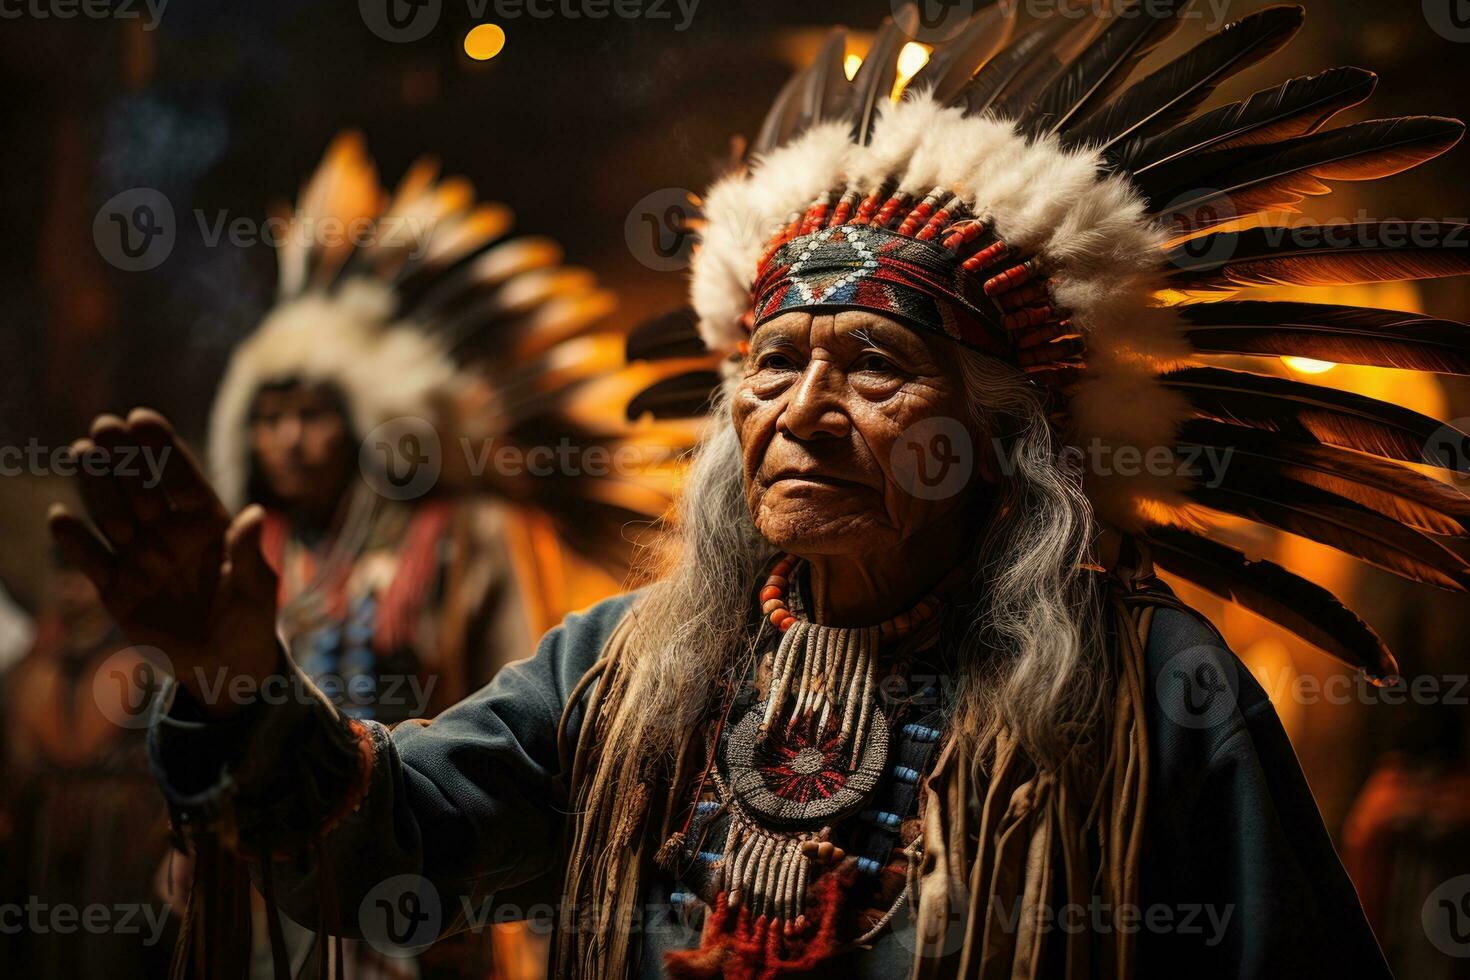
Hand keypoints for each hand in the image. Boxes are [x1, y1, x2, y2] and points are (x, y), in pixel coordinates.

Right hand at [48, 409, 279, 717]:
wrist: (225, 665)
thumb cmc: (249, 619)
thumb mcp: (259, 590)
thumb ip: (250, 554)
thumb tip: (255, 514)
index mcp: (207, 524)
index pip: (182, 479)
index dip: (162, 449)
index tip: (142, 419)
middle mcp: (169, 534)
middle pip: (141, 489)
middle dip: (123, 458)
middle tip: (102, 426)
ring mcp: (140, 559)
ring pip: (113, 515)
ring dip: (97, 486)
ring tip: (80, 453)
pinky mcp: (116, 590)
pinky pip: (92, 562)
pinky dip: (76, 543)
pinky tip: (61, 517)